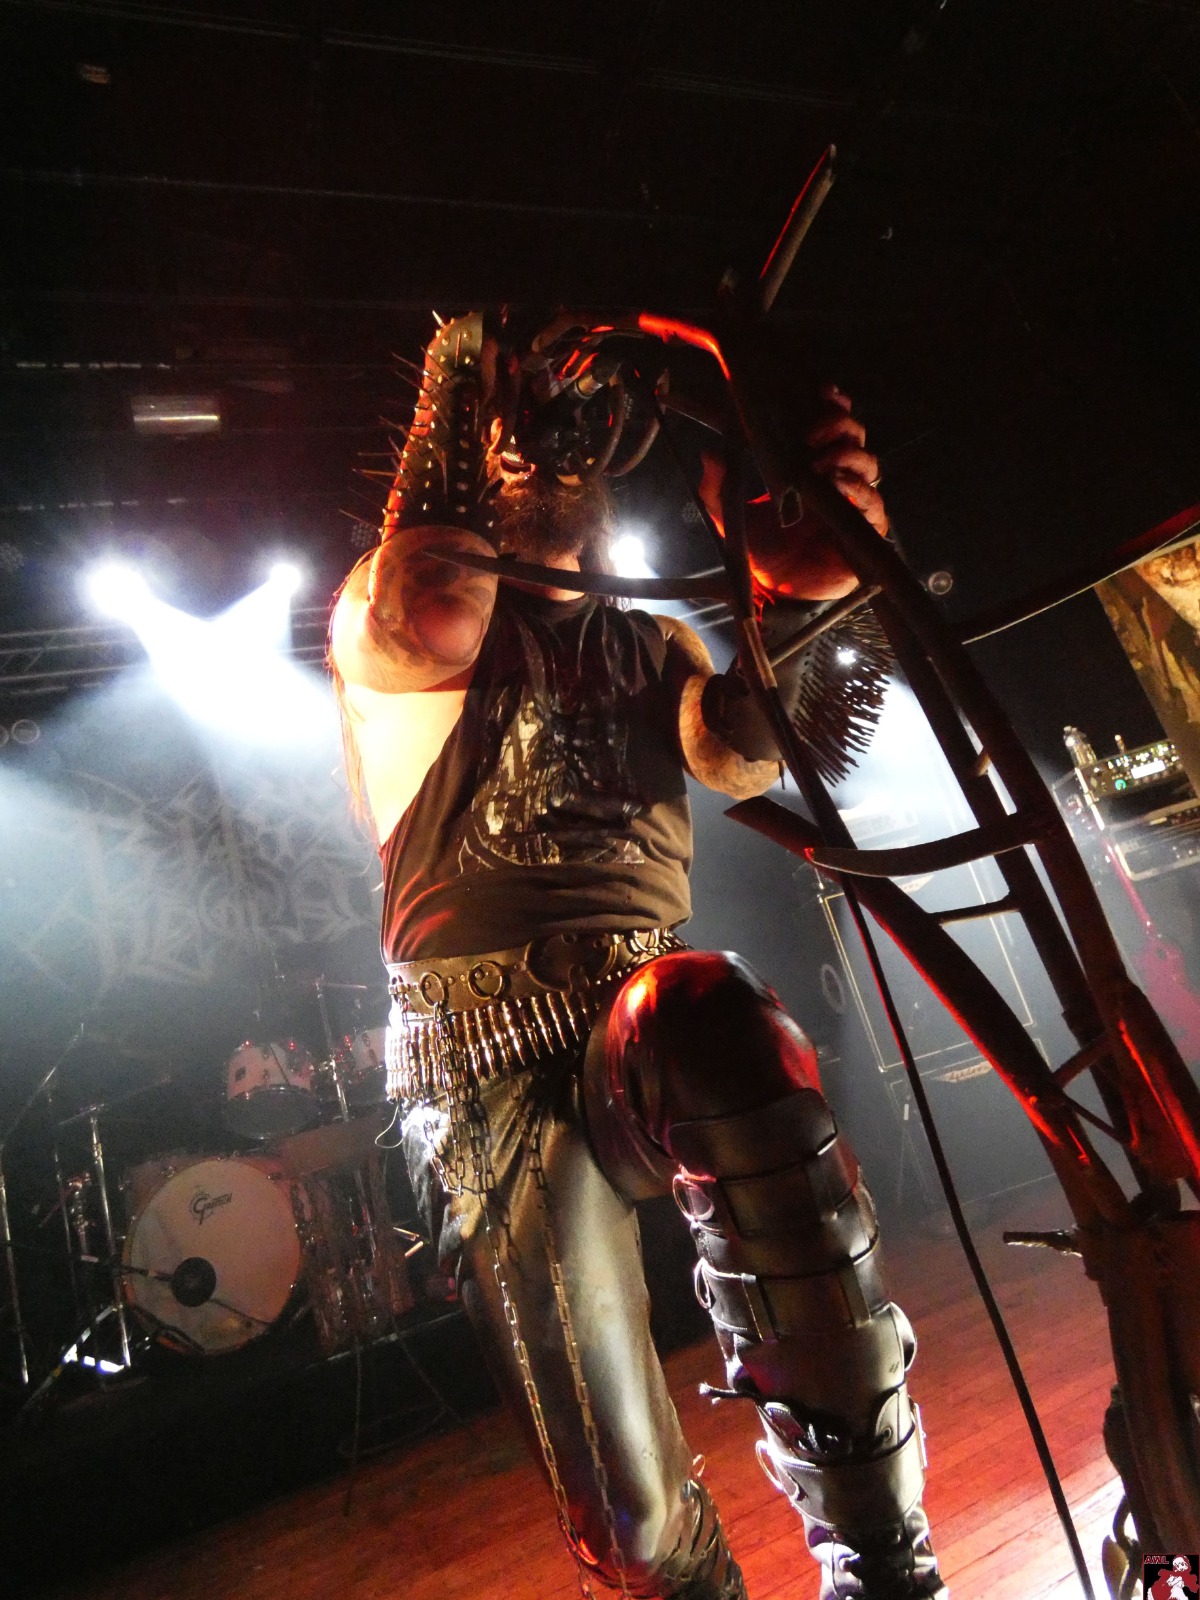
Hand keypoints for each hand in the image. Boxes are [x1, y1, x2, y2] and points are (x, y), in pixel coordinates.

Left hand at [695, 384, 886, 600]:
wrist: (775, 593)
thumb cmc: (761, 550)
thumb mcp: (730, 516)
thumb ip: (717, 487)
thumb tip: (708, 454)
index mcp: (814, 465)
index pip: (834, 424)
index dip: (833, 405)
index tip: (820, 393)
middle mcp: (840, 478)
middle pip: (856, 438)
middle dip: (839, 427)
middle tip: (810, 435)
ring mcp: (856, 503)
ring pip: (869, 465)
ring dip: (848, 456)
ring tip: (820, 462)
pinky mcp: (867, 531)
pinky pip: (874, 504)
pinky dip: (858, 490)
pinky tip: (837, 484)